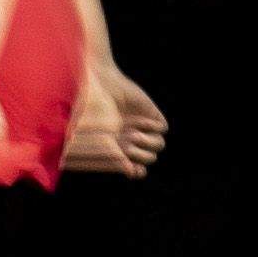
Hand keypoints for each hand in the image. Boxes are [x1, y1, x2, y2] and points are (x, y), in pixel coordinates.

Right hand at [61, 61, 168, 177]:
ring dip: (146, 142)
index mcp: (120, 148)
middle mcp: (133, 138)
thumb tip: (133, 173)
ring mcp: (143, 126)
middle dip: (138, 155)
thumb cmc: (94, 114)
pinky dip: (151, 126)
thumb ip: (116, 159)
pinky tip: (139, 119)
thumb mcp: (101, 140)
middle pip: (150, 159)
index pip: (138, 170)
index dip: (138, 171)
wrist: (99, 84)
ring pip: (159, 146)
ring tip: (132, 134)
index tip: (133, 167)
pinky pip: (163, 129)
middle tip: (124, 144)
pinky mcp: (151, 114)